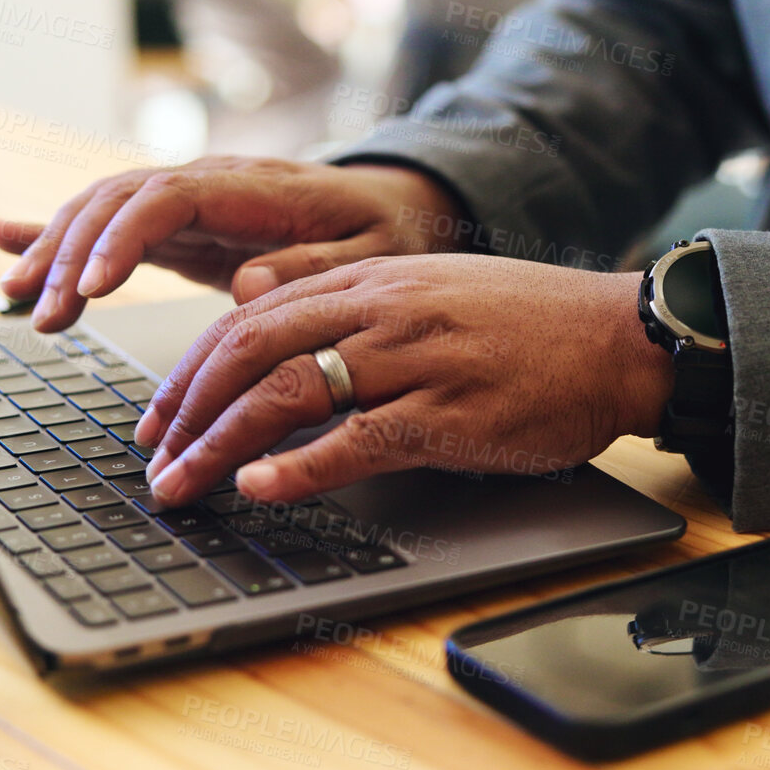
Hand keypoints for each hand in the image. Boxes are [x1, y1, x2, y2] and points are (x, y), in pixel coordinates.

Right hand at [0, 157, 465, 331]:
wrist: (392, 204)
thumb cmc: (384, 231)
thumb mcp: (370, 256)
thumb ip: (313, 268)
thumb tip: (248, 282)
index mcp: (252, 189)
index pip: (167, 199)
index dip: (122, 238)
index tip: (93, 287)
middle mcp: (208, 184)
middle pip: (119, 203)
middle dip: (74, 255)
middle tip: (48, 316)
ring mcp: (187, 200)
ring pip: (102, 211)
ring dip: (58, 251)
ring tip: (24, 300)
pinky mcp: (176, 224)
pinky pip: (108, 221)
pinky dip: (53, 228)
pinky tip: (0, 238)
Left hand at [132, 255, 674, 506]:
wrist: (617, 337)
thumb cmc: (529, 323)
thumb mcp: (431, 291)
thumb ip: (354, 306)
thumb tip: (275, 333)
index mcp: (372, 280)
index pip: (252, 316)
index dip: (191, 368)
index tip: (160, 414)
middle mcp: (382, 312)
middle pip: (250, 349)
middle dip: (185, 407)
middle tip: (152, 455)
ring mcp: (415, 361)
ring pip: (288, 393)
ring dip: (218, 443)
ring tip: (182, 484)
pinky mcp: (450, 415)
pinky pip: (357, 440)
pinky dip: (298, 468)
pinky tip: (259, 488)